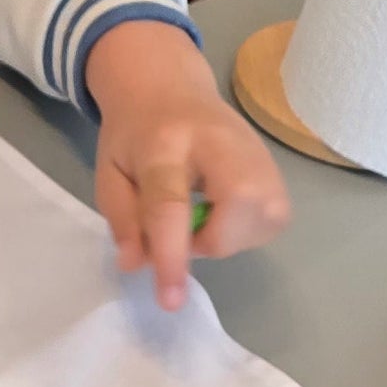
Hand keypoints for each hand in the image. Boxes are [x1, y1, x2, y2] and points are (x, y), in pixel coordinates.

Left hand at [84, 20, 290, 310]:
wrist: (169, 87)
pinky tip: (224, 212)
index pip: (170, 203)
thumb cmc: (134, 133)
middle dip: (214, 240)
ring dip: (230, 236)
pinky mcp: (276, 166)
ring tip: (203, 215)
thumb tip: (137, 265)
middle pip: (241, 203)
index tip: (169, 300)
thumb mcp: (110, 172)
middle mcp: (221, 142)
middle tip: (186, 233)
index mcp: (164, 143)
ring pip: (266, 217)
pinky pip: (274, 219)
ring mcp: (257, 151)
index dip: (171, 255)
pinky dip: (246, 229)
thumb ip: (122, 219)